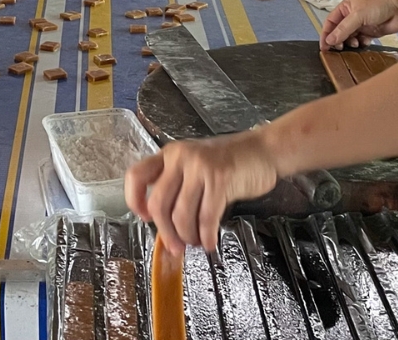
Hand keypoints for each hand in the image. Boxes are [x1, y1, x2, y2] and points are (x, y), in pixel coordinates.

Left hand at [125, 131, 279, 253]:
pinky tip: (209, 242)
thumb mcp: (196, 166)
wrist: (263, 150)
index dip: (134, 200)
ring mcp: (200, 167)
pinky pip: (207, 217)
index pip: (137, 175)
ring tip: (195, 242)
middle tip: (175, 247)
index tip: (144, 218)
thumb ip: (179, 187)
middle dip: (166, 232)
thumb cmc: (229, 162)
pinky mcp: (220, 178)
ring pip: (182, 214)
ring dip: (188, 236)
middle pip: (159, 203)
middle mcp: (180, 157)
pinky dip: (206, 235)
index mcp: (169, 155)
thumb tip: (165, 226)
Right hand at [320, 0, 397, 50]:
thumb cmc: (379, 4)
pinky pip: (362, 41)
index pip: (330, 22)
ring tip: (354, 43)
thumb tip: (330, 40)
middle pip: (339, 31)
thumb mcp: (357, 15)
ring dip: (350, 43)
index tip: (324, 46)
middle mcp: (352, 16)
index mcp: (345, 8)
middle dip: (338, 40)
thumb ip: (343, 29)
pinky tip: (365, 42)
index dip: (326, 34)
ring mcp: (362, 24)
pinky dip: (362, 43)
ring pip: (350, 38)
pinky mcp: (372, 32)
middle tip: (339, 48)